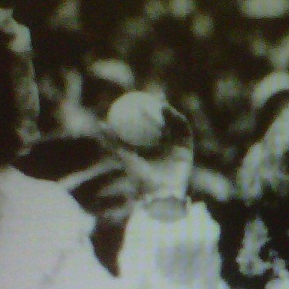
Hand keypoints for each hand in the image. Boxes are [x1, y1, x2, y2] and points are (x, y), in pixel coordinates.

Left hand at [101, 94, 193, 212]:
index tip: (136, 99)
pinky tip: (167, 111)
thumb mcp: (124, 156)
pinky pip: (183, 129)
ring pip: (173, 123)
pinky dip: (176, 118)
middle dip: (159, 105)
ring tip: (160, 101)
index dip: (143, 110)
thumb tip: (100, 124)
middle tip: (151, 95)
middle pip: (163, 120)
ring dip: (169, 111)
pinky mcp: (187, 148)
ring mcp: (177, 146)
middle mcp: (165, 145)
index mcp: (151, 147)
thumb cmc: (140, 178)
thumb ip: (113, 142)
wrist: (161, 192)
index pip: (147, 124)